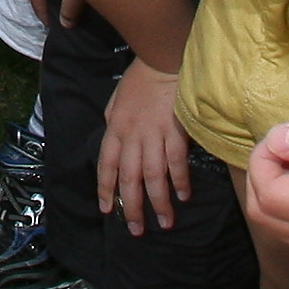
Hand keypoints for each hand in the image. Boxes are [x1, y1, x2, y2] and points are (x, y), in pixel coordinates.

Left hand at [98, 59, 194, 233]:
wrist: (162, 57)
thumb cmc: (140, 78)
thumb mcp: (116, 101)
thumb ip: (114, 124)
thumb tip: (114, 141)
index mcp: (115, 129)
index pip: (106, 166)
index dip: (105, 190)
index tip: (107, 210)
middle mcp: (132, 136)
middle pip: (129, 179)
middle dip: (131, 207)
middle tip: (136, 230)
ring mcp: (154, 134)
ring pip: (153, 176)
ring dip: (158, 202)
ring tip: (164, 222)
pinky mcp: (176, 130)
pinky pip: (176, 162)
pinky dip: (179, 181)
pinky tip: (183, 196)